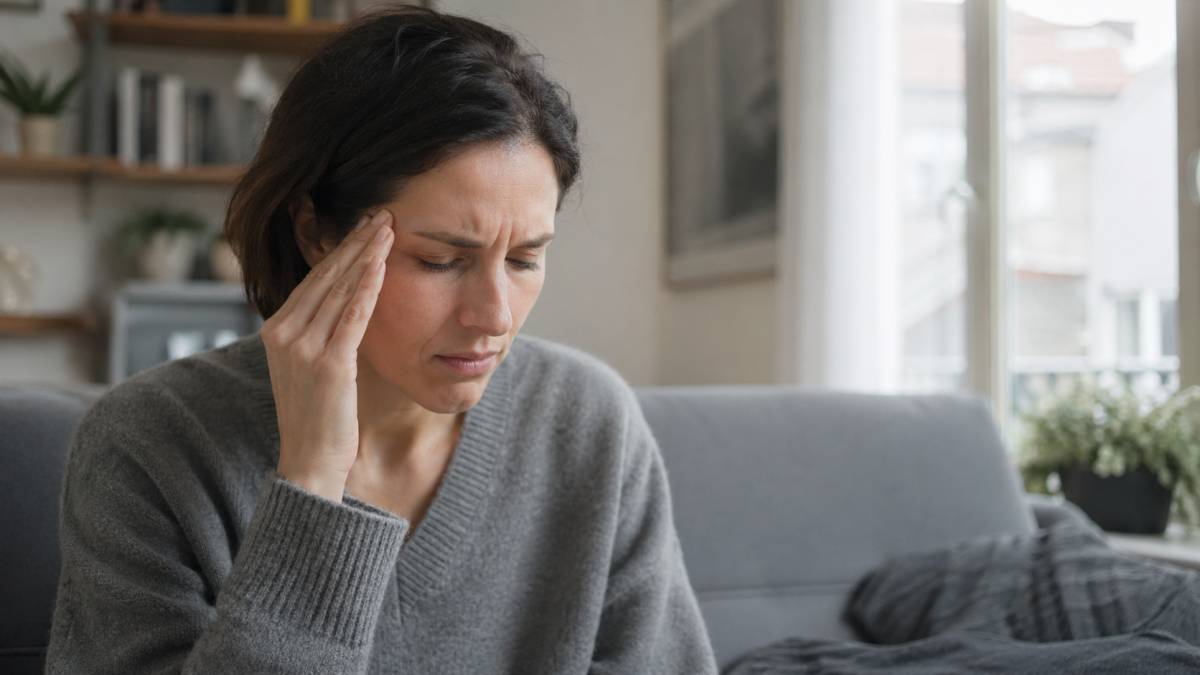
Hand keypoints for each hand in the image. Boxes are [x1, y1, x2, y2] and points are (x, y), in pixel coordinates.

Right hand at [261, 209, 393, 501]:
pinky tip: (382, 264)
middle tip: (382, 213)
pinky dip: (367, 288)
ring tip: (388, 228)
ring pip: (339, 290)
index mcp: (276, 330)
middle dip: (356, 242)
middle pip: (325, 276)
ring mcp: (302, 349)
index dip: (341, 250)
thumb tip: (343, 302)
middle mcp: (283, 334)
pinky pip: (351, 318)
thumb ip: (319, 333)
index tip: (365, 225)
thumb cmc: (318, 417)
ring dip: (366, 256)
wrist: (310, 463)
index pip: (313, 279)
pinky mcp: (327, 365)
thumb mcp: (309, 366)